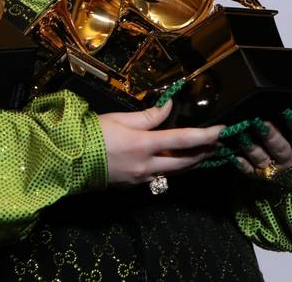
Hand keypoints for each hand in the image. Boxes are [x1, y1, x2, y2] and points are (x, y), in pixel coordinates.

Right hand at [98, 101, 223, 185]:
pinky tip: (172, 160)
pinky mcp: (134, 185)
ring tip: (201, 152)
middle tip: (217, 144)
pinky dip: (170, 168)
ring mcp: (141, 178)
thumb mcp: (120, 119)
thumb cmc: (93, 134)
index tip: (222, 130)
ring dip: (189, 162)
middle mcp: (147, 165)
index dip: (205, 135)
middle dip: (203, 153)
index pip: (182, 140)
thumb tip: (169, 107)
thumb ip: (148, 116)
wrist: (69, 160)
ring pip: (173, 172)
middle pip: (184, 162)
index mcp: (144, 145)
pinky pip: (158, 177)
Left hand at [235, 113, 291, 174]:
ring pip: (263, 158)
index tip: (288, 112)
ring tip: (241, 136)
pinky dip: (242, 164)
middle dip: (270, 135)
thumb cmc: (284, 136)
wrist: (283, 165)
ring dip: (252, 148)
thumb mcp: (290, 127)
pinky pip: (249, 170)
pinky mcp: (257, 173)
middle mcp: (288, 156)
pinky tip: (234, 156)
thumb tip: (275, 101)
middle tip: (259, 122)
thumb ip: (284, 117)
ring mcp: (273, 167)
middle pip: (281, 148)